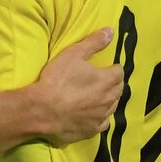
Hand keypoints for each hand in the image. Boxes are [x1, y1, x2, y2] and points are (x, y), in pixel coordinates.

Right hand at [30, 28, 118, 143]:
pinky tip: (93, 115)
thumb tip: (110, 31)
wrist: (41, 110)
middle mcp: (108, 100)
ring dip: (108, 100)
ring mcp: (100, 117)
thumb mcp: (73, 54)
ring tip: (99, 96)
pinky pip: (103, 124)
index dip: (113, 68)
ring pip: (112, 107)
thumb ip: (93, 42)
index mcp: (107, 80)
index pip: (119, 72)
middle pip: (119, 90)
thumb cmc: (57, 79)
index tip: (106, 67)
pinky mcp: (91, 130)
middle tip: (103, 80)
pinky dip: (100, 118)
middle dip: (114, 84)